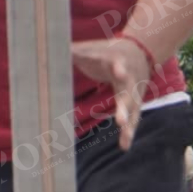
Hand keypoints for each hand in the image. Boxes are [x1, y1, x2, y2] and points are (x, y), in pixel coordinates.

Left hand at [72, 36, 153, 150]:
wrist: (140, 51)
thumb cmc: (109, 51)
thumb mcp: (95, 47)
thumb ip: (76, 50)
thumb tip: (52, 45)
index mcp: (118, 60)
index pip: (118, 63)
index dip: (118, 67)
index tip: (119, 72)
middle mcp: (130, 77)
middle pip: (128, 92)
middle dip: (125, 106)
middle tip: (121, 120)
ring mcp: (135, 91)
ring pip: (134, 109)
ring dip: (129, 123)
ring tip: (125, 137)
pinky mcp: (136, 102)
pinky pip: (134, 119)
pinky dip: (128, 132)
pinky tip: (124, 146)